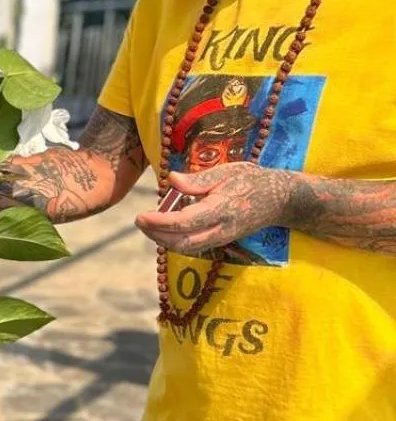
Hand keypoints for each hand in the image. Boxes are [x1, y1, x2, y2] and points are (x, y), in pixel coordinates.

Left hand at [135, 165, 292, 253]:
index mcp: (221, 209)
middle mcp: (221, 229)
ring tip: (148, 225)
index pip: (184, 222)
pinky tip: (165, 229)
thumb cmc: (252, 180)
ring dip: (164, 240)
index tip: (141, 216)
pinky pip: (194, 247)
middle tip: (139, 221)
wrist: (280, 200)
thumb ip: (198, 180)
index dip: (159, 222)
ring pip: (187, 248)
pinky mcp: (222, 241)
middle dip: (157, 235)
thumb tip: (171, 180)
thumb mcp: (227, 171)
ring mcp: (223, 238)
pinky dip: (176, 240)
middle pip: (182, 242)